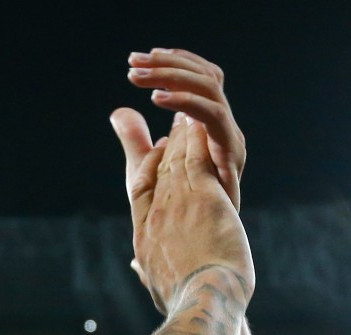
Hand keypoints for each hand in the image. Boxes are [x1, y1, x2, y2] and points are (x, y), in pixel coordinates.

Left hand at [112, 48, 245, 210]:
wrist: (195, 258)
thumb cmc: (172, 221)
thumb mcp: (145, 172)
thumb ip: (137, 141)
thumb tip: (120, 112)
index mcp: (206, 132)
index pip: (197, 80)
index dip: (170, 65)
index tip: (139, 59)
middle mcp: (221, 133)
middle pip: (205, 78)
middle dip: (169, 65)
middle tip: (136, 60)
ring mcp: (228, 142)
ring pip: (210, 89)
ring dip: (173, 78)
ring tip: (141, 77)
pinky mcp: (230, 156)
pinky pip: (212, 118)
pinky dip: (186, 103)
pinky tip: (158, 100)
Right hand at [128, 113, 253, 313]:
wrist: (202, 301)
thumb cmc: (184, 302)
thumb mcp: (158, 287)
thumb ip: (146, 272)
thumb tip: (136, 268)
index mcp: (143, 238)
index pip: (141, 192)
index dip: (147, 169)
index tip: (156, 153)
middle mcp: (156, 216)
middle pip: (158, 171)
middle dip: (166, 146)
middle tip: (174, 126)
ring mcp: (178, 205)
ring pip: (177, 161)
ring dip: (182, 137)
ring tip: (187, 118)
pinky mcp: (203, 198)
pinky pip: (197, 160)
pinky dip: (197, 140)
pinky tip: (199, 125)